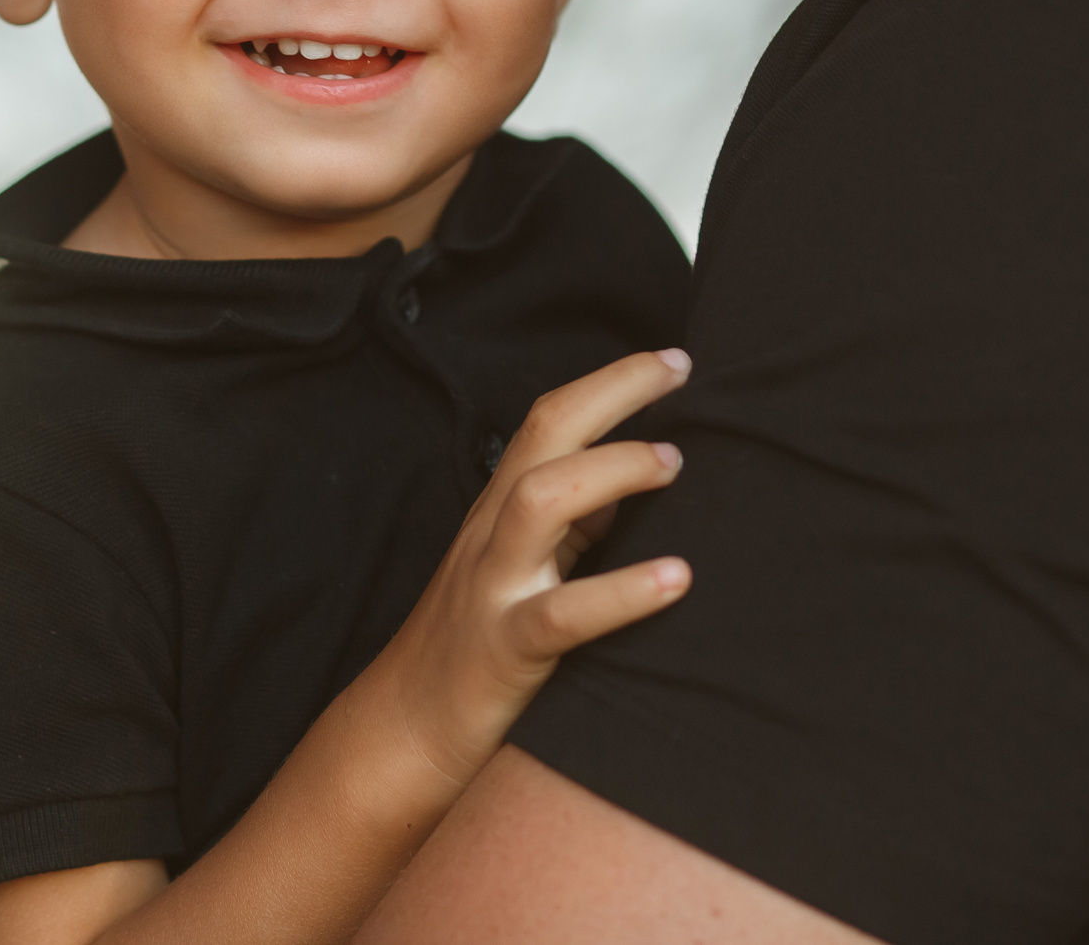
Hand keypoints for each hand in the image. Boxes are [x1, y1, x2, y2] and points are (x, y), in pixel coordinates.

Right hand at [369, 349, 692, 788]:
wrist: (407, 727)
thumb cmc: (477, 645)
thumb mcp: (522, 567)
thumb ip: (574, 523)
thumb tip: (642, 477)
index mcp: (500, 511)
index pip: (549, 419)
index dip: (612, 381)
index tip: (676, 361)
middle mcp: (494, 534)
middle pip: (545, 434)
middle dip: (614, 392)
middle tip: (682, 376)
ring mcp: (495, 587)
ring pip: (539, 501)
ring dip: (612, 470)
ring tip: (674, 465)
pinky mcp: (505, 649)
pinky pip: (563, 614)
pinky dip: (624, 592)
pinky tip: (677, 579)